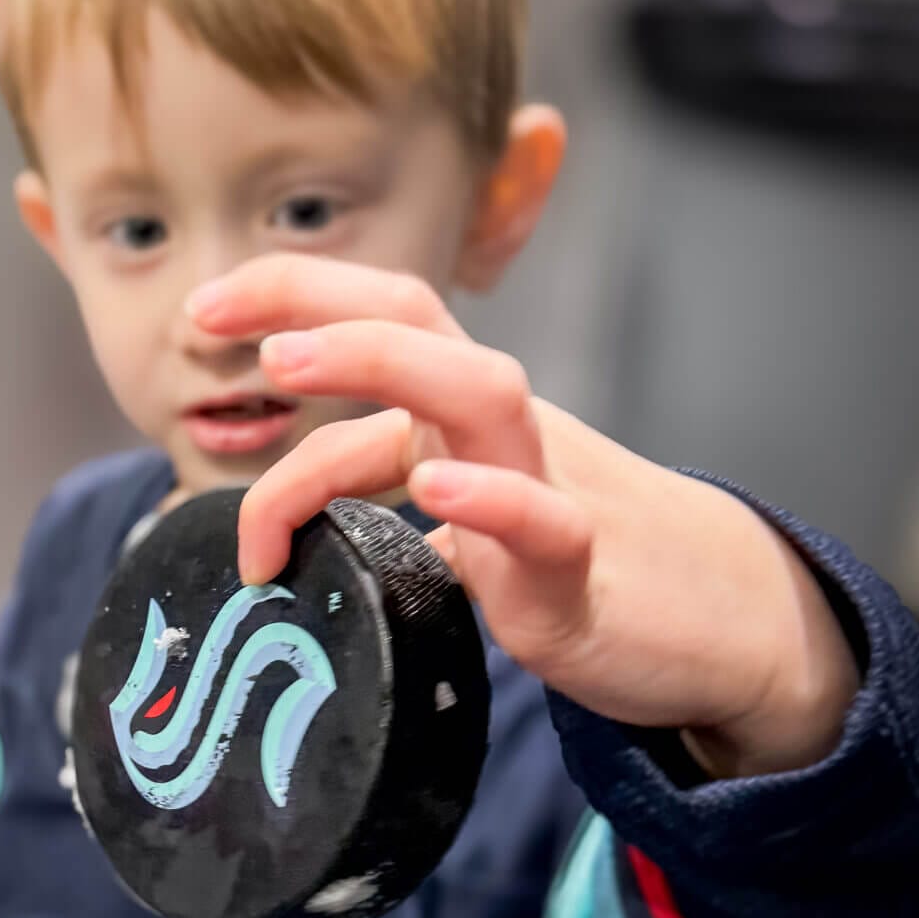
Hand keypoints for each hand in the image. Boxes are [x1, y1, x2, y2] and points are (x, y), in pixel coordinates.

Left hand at [187, 254, 857, 777]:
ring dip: (377, 363)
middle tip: (210, 316)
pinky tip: (437, 495)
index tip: (201, 307)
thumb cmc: (564, 558)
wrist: (717, 622)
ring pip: (479, 395)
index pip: (384, 317)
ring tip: (285, 364)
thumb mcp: (458, 501)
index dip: (295, 294)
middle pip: (419, 326)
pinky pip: (545, 525)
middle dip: (315, 302)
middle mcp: (499, 432)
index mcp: (461, 413)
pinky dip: (492, 503)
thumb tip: (266, 502)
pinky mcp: (579, 576)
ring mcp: (547, 491)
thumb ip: (379, 482)